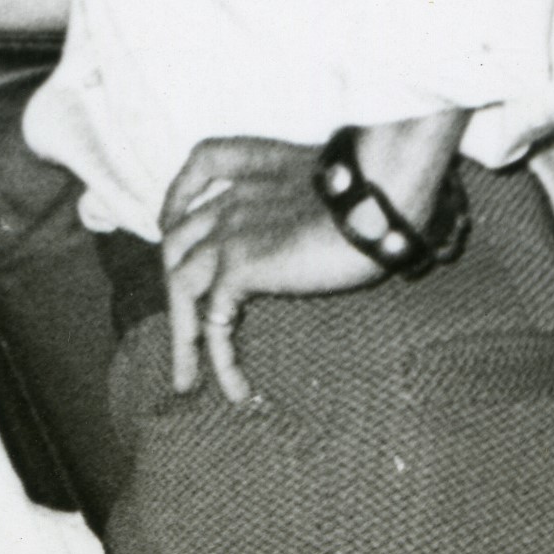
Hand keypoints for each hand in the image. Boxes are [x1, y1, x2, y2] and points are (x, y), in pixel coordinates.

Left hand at [159, 134, 391, 403]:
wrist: (378, 200)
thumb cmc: (380, 195)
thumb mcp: (340, 190)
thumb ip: (313, 204)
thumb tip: (324, 236)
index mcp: (260, 164)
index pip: (203, 164)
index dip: (180, 196)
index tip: (173, 222)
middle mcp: (235, 197)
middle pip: (179, 241)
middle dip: (176, 289)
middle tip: (185, 333)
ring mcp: (230, 231)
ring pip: (181, 285)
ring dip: (182, 336)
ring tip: (190, 380)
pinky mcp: (239, 266)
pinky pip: (213, 321)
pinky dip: (218, 359)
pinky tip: (236, 389)